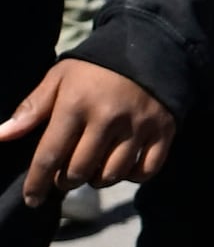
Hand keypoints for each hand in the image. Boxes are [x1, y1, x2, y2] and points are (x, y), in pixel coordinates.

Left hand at [0, 60, 174, 200]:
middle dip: (66, 181)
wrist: (151, 47)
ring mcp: (139, 126)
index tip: (32, 199)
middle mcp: (108, 118)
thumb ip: (32, 108)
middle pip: (79, 170)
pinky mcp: (164, 131)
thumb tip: (1, 135)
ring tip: (92, 170)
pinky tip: (123, 167)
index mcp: (76, 105)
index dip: (37, 183)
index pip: (49, 155)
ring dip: (97, 180)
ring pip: (112, 174)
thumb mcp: (59, 79)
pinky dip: (132, 176)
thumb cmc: (95, 68)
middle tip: (65, 175)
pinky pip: (146, 170)